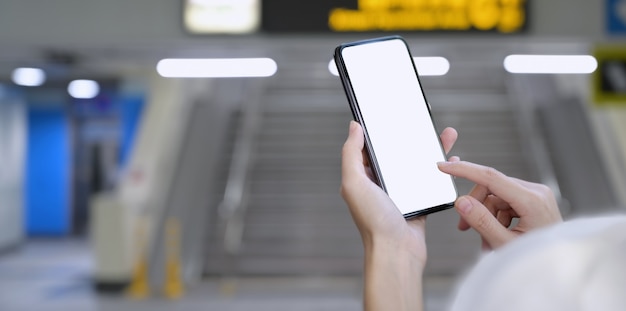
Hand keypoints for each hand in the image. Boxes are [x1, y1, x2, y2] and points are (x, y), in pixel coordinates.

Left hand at [341, 121, 457, 261]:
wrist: (397, 252)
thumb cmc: (373, 221)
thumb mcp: (354, 183)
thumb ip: (351, 153)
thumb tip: (353, 127)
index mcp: (362, 176)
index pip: (369, 147)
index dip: (378, 130)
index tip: (390, 114)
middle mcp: (379, 183)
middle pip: (396, 152)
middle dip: (409, 136)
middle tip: (423, 120)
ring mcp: (399, 192)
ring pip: (415, 164)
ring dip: (429, 149)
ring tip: (443, 135)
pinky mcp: (417, 200)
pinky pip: (429, 180)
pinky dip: (439, 169)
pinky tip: (450, 159)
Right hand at [437, 161, 562, 249]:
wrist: (559, 267)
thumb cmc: (537, 259)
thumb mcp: (504, 243)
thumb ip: (481, 221)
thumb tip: (461, 202)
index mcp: (532, 200)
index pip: (491, 177)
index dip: (464, 170)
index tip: (444, 167)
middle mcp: (537, 192)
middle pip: (491, 188)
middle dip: (476, 207)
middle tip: (464, 227)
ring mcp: (537, 195)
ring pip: (496, 196)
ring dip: (486, 216)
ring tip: (486, 240)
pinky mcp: (534, 201)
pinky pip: (505, 202)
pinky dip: (496, 218)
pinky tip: (496, 235)